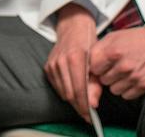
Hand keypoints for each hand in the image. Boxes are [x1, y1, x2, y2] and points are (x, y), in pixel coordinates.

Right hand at [44, 4, 100, 121]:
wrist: (73, 28)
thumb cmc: (88, 43)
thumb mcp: (97, 62)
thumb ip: (95, 84)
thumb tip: (93, 104)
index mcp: (76, 59)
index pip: (79, 90)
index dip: (85, 106)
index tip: (90, 117)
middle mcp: (61, 62)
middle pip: (69, 95)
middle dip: (79, 106)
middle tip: (88, 113)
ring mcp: (52, 64)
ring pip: (62, 93)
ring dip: (73, 101)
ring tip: (83, 102)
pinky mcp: (47, 67)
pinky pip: (57, 87)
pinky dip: (66, 92)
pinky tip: (74, 91)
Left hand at [89, 27, 144, 100]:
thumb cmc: (139, 39)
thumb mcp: (115, 36)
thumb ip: (99, 50)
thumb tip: (87, 64)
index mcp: (113, 50)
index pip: (92, 68)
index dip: (94, 66)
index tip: (99, 64)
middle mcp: (123, 65)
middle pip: (102, 80)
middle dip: (106, 74)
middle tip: (114, 67)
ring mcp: (134, 77)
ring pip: (113, 90)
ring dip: (116, 83)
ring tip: (124, 72)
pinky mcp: (144, 86)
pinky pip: (126, 95)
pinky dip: (127, 89)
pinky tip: (132, 78)